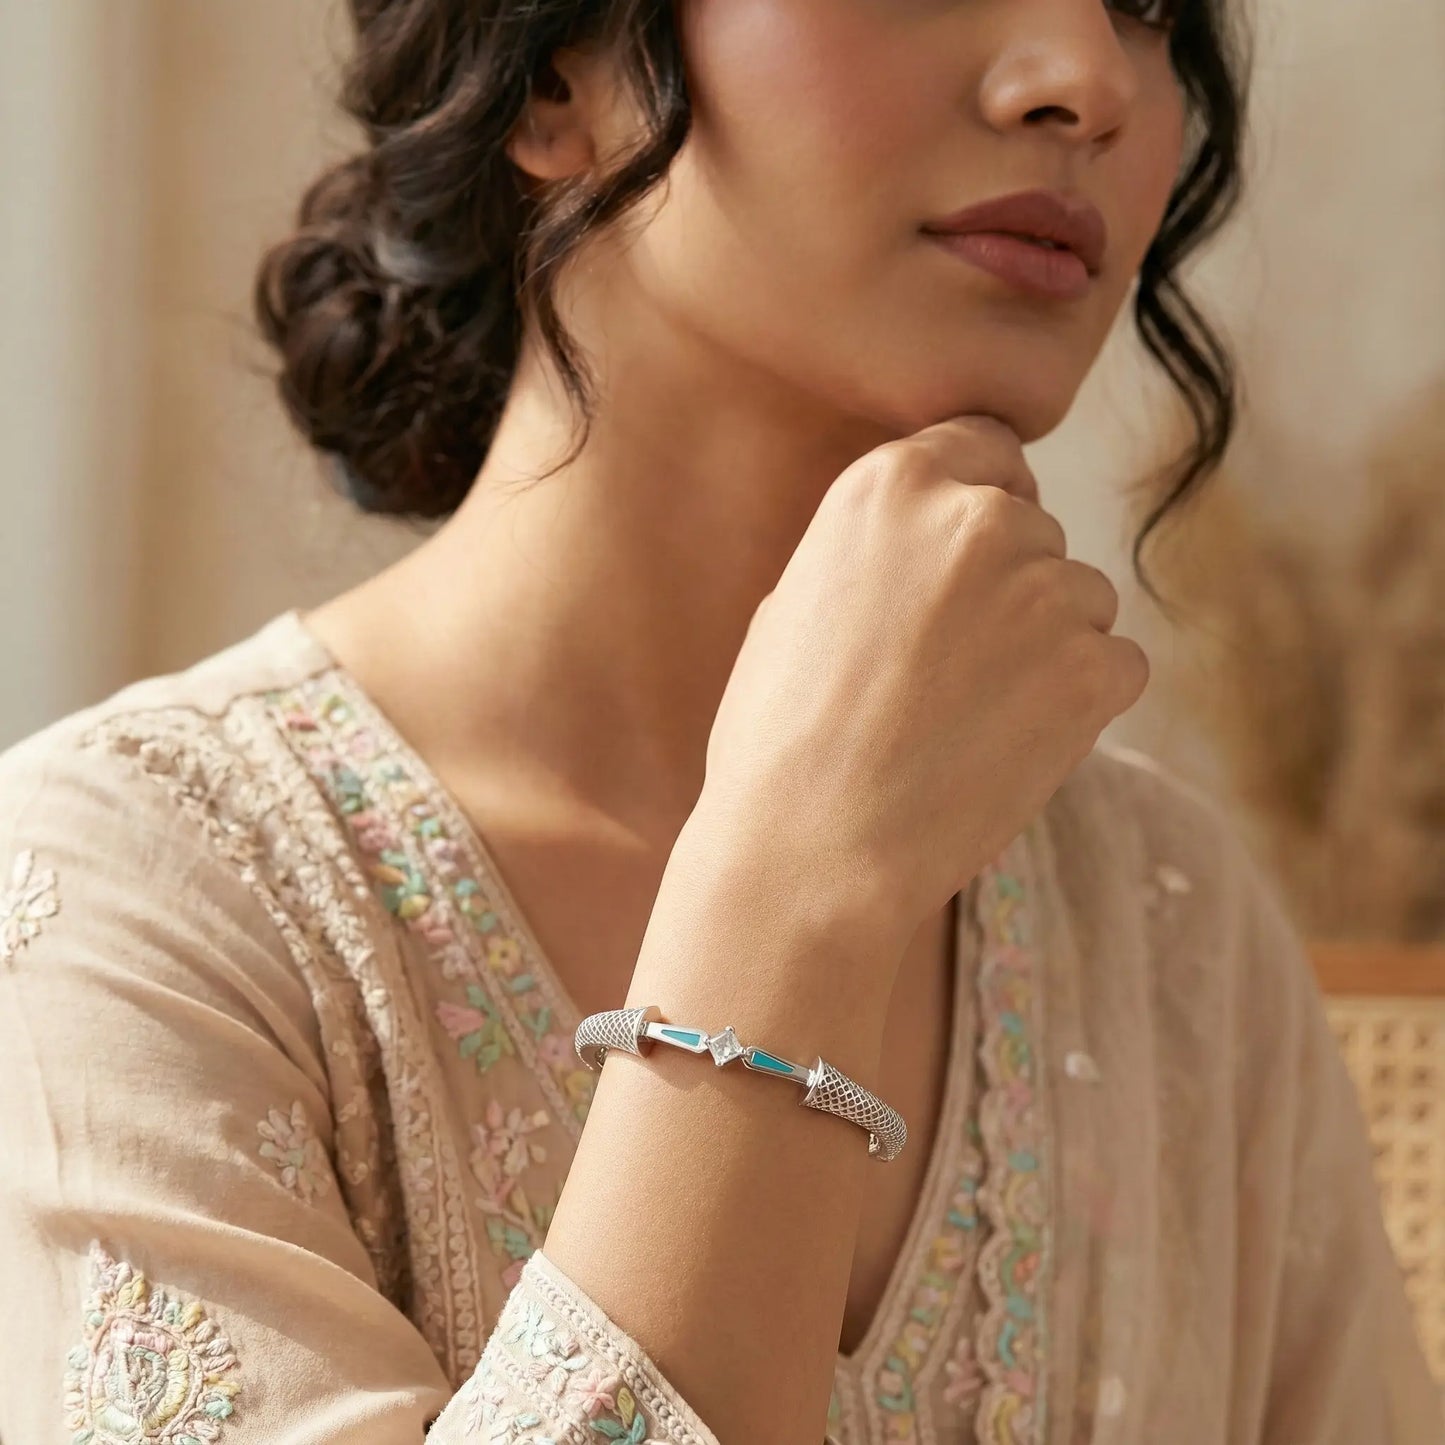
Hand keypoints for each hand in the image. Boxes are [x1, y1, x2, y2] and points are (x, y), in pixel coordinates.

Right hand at [693, 414, 1147, 972]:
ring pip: (1082, 598)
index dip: (982, 499)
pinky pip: (1115, 666)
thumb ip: (871, 553)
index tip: (969, 558)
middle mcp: (977, 515)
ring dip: (1047, 646)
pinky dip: (1080, 705)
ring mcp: (1045, 589)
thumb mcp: (792, 605)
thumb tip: (916, 549)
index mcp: (889, 484)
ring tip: (970, 719)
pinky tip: (1009, 748)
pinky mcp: (1094, 668)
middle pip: (1035, 529)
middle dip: (1011, 586)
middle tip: (952, 670)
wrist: (814, 851)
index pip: (984, 446)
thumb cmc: (778, 741)